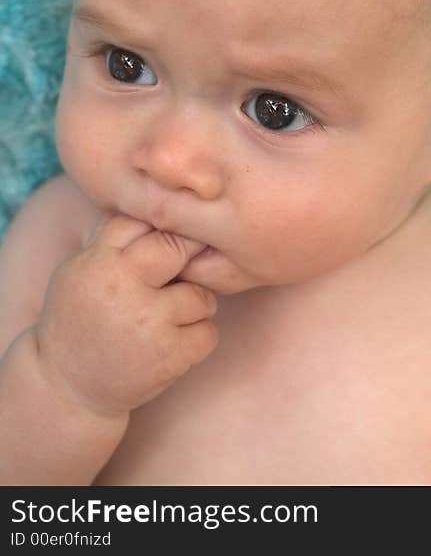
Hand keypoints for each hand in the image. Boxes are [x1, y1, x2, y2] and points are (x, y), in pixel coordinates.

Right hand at [32, 212, 218, 418]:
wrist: (67, 386)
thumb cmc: (82, 318)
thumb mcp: (82, 270)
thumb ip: (114, 238)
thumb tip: (159, 198)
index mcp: (100, 263)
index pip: (146, 222)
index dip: (168, 227)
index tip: (180, 232)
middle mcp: (125, 289)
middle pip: (180, 248)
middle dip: (190, 255)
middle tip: (188, 267)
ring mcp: (150, 323)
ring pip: (202, 295)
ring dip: (195, 306)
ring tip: (168, 319)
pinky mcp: (170, 356)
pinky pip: (209, 332)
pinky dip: (198, 338)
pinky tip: (173, 343)